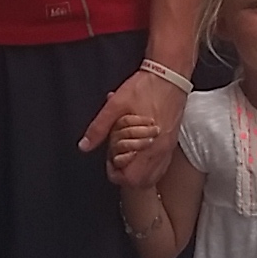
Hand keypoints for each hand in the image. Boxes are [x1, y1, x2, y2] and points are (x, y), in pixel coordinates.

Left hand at [83, 69, 183, 189]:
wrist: (169, 75)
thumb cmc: (145, 88)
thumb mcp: (114, 106)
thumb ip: (98, 128)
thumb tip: (84, 145)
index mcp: (147, 145)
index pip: (130, 178)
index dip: (114, 172)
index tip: (109, 159)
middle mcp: (160, 151)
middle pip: (142, 182)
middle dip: (126, 175)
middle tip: (116, 158)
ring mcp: (168, 148)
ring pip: (153, 176)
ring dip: (138, 172)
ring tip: (127, 155)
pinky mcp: (171, 142)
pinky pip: (161, 165)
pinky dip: (148, 165)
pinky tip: (139, 150)